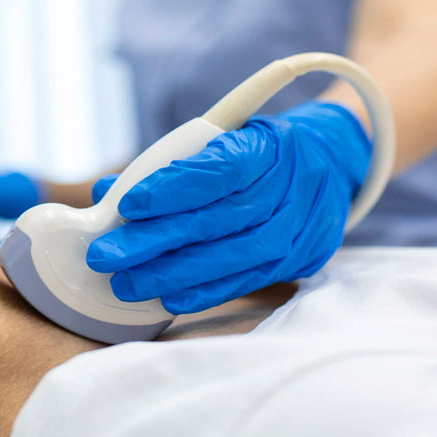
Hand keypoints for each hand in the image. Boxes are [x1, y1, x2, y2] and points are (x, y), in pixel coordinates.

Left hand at [85, 102, 370, 313]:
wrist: (331, 163)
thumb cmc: (259, 150)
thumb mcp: (224, 138)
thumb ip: (168, 165)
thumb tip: (105, 194)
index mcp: (268, 145)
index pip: (219, 169)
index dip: (173, 189)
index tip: (127, 206)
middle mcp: (290, 187)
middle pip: (217, 219)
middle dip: (154, 241)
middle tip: (106, 255)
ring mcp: (299, 228)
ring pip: (232, 256)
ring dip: (172, 274)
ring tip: (127, 283)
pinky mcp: (300, 260)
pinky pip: (247, 280)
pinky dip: (205, 291)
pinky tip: (168, 298)